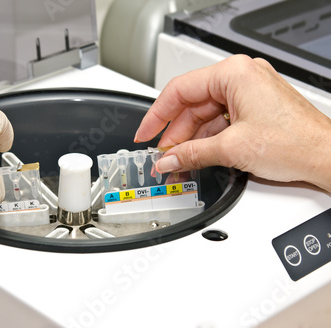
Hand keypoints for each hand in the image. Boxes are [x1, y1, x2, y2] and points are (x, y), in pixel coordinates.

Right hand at [135, 55, 330, 191]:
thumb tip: (168, 159)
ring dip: (190, 140)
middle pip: (192, 105)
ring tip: (177, 162)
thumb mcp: (231, 148)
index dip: (157, 115)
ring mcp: (249, 94)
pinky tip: (196, 156)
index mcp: (234, 74)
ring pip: (205, 116)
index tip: (145, 133)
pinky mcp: (254, 109)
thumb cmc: (296, 142)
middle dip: (175, 134)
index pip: (180, 90)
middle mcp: (241, 78)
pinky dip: (207, 141)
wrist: (327, 157)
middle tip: (163, 155)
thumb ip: (191, 153)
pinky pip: (220, 122)